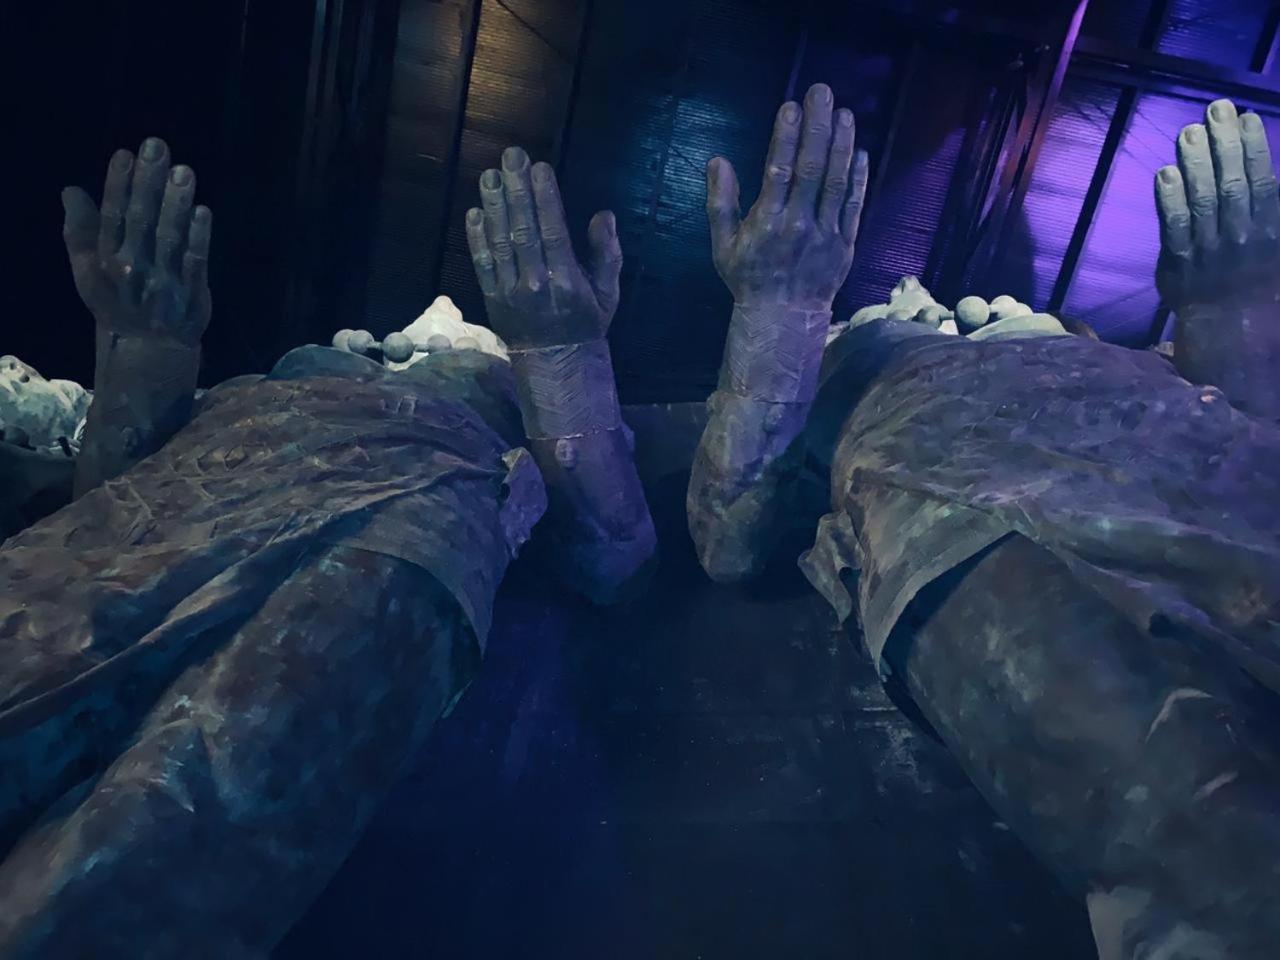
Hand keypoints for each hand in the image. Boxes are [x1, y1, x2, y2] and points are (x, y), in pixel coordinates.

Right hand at [61, 137, 211, 345]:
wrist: (148, 348)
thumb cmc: (117, 301)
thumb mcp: (88, 271)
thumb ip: (79, 231)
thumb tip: (71, 190)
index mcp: (106, 261)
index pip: (112, 216)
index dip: (118, 185)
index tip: (125, 154)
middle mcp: (133, 270)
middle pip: (141, 220)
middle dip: (149, 182)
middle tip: (157, 147)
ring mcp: (164, 283)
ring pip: (170, 238)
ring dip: (177, 203)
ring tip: (184, 171)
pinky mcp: (192, 294)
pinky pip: (195, 262)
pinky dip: (199, 237)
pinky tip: (203, 211)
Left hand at [466, 147, 621, 349]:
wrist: (555, 362)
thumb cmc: (586, 322)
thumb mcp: (609, 292)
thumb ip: (607, 254)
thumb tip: (603, 216)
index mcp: (566, 280)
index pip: (553, 231)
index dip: (544, 198)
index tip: (539, 168)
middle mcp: (535, 283)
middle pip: (523, 229)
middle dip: (516, 190)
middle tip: (510, 157)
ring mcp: (510, 291)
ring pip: (499, 242)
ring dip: (493, 206)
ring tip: (490, 175)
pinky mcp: (492, 297)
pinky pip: (483, 264)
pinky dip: (476, 238)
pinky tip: (474, 211)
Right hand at [706, 83, 868, 310]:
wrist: (783, 318)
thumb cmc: (749, 278)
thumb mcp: (723, 245)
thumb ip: (720, 203)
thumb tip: (717, 161)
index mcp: (766, 223)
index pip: (778, 171)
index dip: (786, 137)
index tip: (791, 106)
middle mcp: (798, 225)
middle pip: (811, 168)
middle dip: (817, 127)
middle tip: (822, 93)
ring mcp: (826, 234)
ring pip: (837, 182)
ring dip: (842, 144)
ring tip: (844, 113)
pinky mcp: (845, 243)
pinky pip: (854, 205)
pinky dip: (858, 178)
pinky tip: (860, 151)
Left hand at [1156, 100, 1279, 308]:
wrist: (1232, 328)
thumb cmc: (1260, 279)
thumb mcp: (1277, 244)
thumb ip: (1273, 208)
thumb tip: (1271, 177)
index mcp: (1272, 230)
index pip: (1263, 180)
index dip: (1254, 147)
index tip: (1246, 116)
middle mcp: (1243, 237)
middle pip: (1232, 184)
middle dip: (1223, 144)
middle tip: (1214, 108)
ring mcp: (1210, 250)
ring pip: (1203, 201)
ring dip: (1196, 164)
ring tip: (1188, 131)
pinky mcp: (1180, 263)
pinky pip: (1175, 228)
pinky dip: (1169, 200)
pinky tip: (1164, 172)